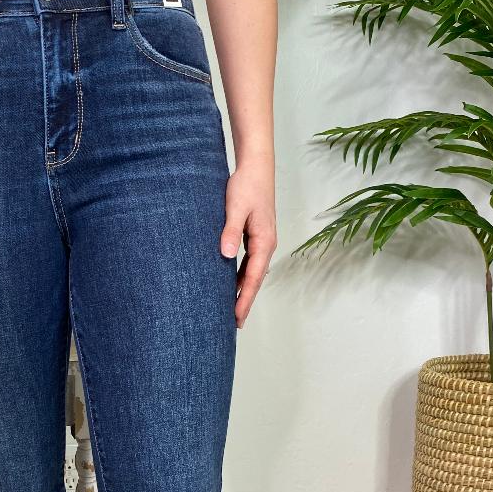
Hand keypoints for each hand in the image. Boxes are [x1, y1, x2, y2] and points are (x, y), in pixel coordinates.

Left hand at [220, 154, 276, 327]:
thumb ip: (231, 231)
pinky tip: (231, 284)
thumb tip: (226, 255)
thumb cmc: (246, 185)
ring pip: (252, 273)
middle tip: (233, 324)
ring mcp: (262, 241)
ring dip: (243, 291)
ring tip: (232, 310)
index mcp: (264, 242)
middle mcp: (266, 244)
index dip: (244, 300)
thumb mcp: (236, 208)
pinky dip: (241, 277)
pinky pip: (249, 263)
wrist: (255, 166)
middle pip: (255, 280)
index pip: (253, 279)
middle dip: (245, 302)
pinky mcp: (255, 235)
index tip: (236, 318)